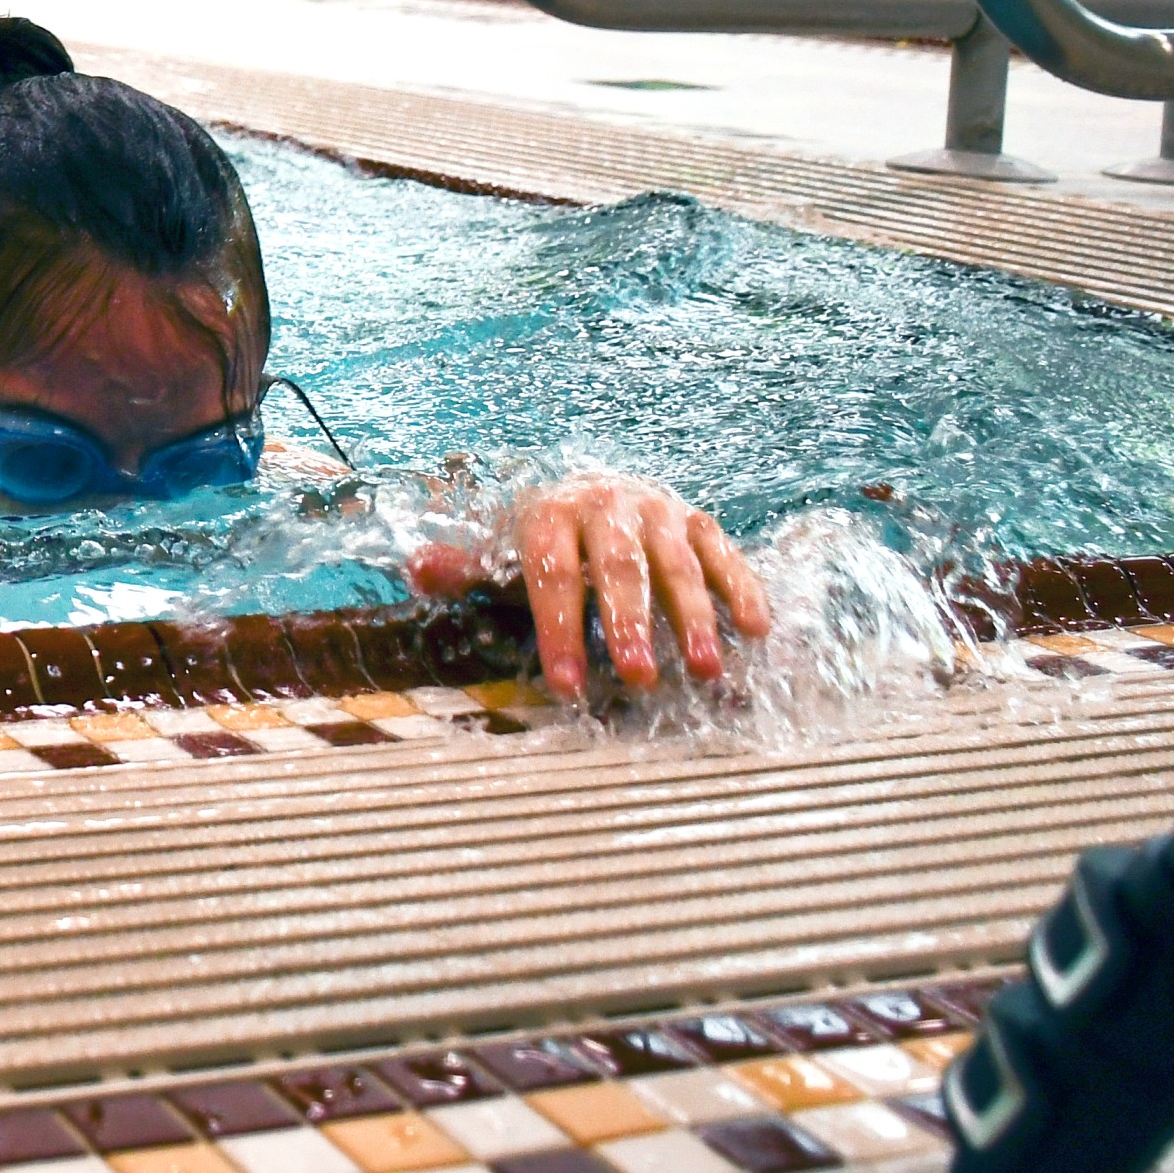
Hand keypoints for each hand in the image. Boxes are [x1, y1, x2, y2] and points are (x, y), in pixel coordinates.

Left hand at [406, 473, 770, 701]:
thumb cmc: (547, 541)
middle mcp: (608, 505)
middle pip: (620, 567)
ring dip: (693, 618)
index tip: (567, 685)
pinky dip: (742, 591)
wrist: (600, 488)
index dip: (559, 629)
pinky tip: (755, 632)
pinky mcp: (700, 521)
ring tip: (704, 670)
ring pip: (678, 564)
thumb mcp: (503, 552)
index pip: (553, 574)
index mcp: (551, 513)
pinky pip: (725, 555)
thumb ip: (467, 568)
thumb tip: (418, 569)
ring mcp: (660, 511)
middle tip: (638, 676)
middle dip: (629, 623)